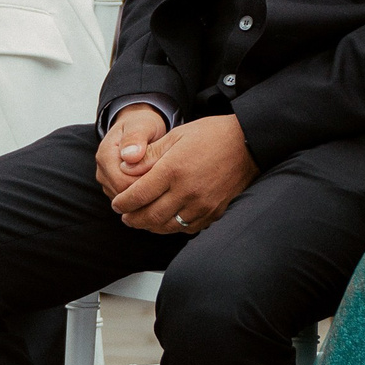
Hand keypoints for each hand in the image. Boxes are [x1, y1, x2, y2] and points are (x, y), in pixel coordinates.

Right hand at [94, 104, 169, 198]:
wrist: (138, 127)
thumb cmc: (142, 125)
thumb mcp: (142, 125)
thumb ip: (136, 138)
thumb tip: (130, 156)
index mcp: (105, 155)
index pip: (122, 182)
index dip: (144, 182)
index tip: (163, 173)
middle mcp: (102, 170)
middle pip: (123, 194)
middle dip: (145, 190)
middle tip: (165, 178)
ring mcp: (107, 181)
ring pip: (126, 200)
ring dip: (144, 194)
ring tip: (160, 179)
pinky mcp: (114, 187)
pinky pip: (128, 201)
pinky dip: (142, 195)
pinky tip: (155, 185)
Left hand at [110, 114, 259, 233]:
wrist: (247, 143)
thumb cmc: (211, 135)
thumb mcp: (176, 136)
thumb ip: (149, 155)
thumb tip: (124, 168)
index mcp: (173, 169)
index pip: (138, 195)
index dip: (123, 203)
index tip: (117, 204)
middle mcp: (187, 191)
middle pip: (150, 216)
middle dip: (133, 219)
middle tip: (125, 217)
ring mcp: (202, 205)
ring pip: (168, 226)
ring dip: (151, 226)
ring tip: (142, 221)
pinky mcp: (214, 212)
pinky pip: (188, 229)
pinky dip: (173, 228)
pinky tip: (167, 221)